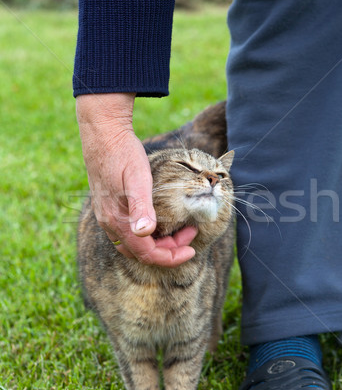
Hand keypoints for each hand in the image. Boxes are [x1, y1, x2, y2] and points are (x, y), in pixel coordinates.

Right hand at [76, 93, 196, 265]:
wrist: (102, 132)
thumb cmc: (123, 153)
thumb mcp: (138, 179)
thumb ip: (141, 207)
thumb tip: (144, 233)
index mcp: (117, 220)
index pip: (146, 254)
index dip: (170, 257)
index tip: (191, 250)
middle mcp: (108, 222)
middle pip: (140, 253)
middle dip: (167, 250)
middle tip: (190, 234)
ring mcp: (106, 215)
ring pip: (133, 244)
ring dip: (157, 242)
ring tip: (180, 229)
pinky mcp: (108, 206)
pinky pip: (127, 231)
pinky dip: (146, 234)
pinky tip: (159, 221)